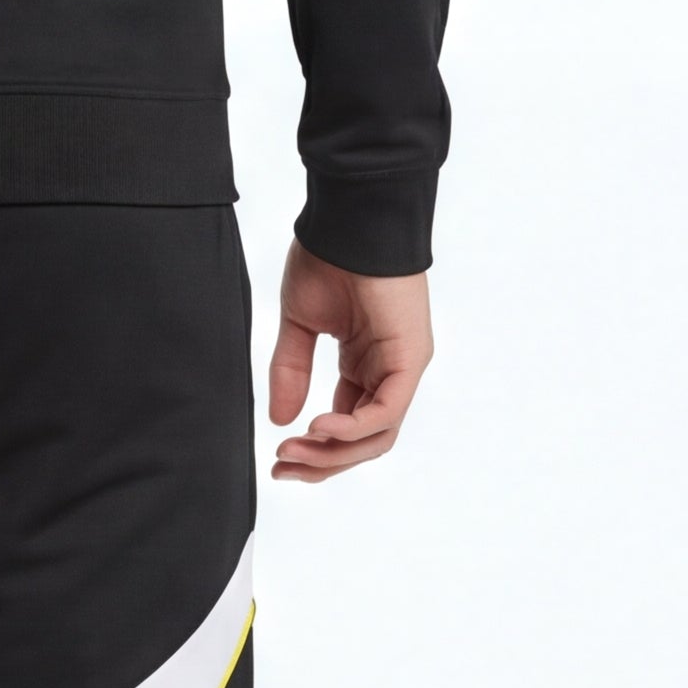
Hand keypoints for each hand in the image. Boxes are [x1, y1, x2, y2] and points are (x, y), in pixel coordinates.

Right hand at [269, 244, 430, 481]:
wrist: (350, 220)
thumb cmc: (328, 258)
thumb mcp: (299, 325)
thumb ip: (290, 371)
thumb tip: (280, 420)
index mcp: (365, 364)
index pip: (346, 425)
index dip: (314, 449)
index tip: (277, 458)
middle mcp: (388, 371)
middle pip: (363, 441)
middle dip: (322, 462)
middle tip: (282, 467)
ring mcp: (403, 367)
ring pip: (377, 435)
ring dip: (333, 453)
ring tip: (294, 452)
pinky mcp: (410, 359)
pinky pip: (386, 411)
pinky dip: (352, 429)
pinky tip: (318, 428)